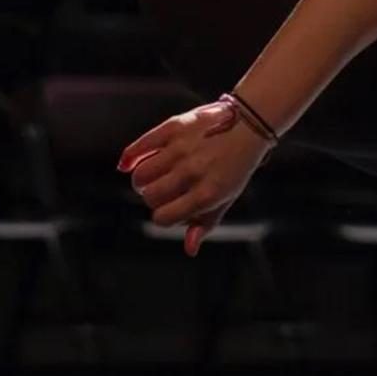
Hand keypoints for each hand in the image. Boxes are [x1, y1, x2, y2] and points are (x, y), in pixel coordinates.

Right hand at [116, 98, 273, 255]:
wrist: (248, 125)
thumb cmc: (234, 167)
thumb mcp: (226, 198)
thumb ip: (205, 223)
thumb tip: (189, 250)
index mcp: (207, 194)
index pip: (163, 218)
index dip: (162, 217)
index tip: (169, 209)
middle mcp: (193, 172)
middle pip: (150, 197)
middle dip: (152, 198)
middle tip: (162, 191)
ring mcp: (182, 149)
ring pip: (141, 175)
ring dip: (141, 180)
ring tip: (152, 177)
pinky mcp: (174, 127)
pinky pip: (140, 146)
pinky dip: (130, 157)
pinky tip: (128, 164)